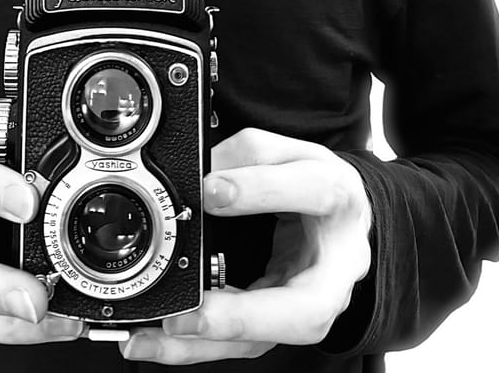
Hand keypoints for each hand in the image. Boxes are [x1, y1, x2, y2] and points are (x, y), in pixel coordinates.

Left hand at [120, 128, 371, 363]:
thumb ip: (248, 154)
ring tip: (159, 334)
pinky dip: (197, 347)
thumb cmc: (316, 186)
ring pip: (266, 340)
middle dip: (242, 317)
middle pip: (305, 309)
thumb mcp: (289, 152)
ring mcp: (312, 304)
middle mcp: (336, 266)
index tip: (210, 190)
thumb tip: (203, 171)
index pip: (315, 192)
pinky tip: (158, 342)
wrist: (340, 221)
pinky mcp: (281, 324)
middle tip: (190, 316)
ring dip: (208, 342)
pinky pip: (243, 343)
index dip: (262, 190)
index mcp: (340, 202)